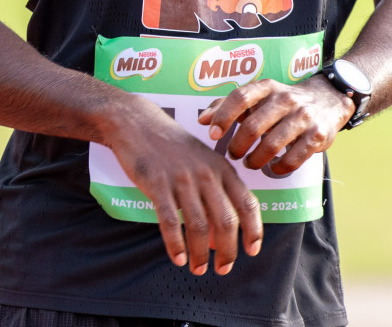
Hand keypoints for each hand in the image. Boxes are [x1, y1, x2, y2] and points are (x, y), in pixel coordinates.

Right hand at [103, 97, 262, 276]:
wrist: (137, 123)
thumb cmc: (172, 147)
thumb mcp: (202, 162)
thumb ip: (214, 194)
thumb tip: (221, 237)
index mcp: (221, 168)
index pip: (247, 203)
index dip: (253, 230)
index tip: (252, 251)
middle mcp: (206, 174)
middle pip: (226, 220)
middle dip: (227, 250)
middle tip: (223, 269)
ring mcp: (181, 179)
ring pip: (199, 225)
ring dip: (201, 253)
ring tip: (199, 269)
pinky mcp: (157, 184)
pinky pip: (169, 221)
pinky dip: (176, 244)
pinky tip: (179, 259)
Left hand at [197, 77, 353, 177]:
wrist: (328, 100)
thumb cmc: (282, 102)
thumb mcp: (258, 96)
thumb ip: (228, 105)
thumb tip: (201, 120)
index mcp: (268, 87)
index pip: (240, 98)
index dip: (223, 116)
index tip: (212, 134)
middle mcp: (286, 99)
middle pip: (253, 126)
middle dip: (237, 146)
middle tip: (232, 155)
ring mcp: (303, 118)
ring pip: (271, 146)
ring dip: (255, 160)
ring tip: (250, 163)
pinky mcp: (317, 136)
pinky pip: (292, 159)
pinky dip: (278, 169)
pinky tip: (273, 169)